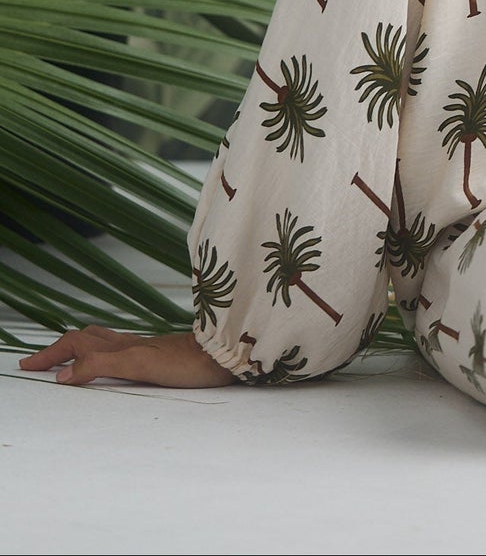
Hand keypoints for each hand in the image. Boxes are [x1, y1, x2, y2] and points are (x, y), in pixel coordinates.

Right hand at [18, 323, 238, 386]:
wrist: (229, 354)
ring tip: (63, 359)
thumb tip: (63, 375)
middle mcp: (130, 343)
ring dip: (78, 349)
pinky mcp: (159, 357)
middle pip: (85, 339)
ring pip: (103, 343)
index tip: (26, 366)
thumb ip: (102, 366)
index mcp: (121, 345)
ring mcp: (145, 348)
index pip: (75, 344)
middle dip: (58, 349)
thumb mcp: (141, 365)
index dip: (50, 354)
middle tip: (36, 365)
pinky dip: (101, 356)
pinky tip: (110, 363)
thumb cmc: (190, 362)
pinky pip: (119, 352)